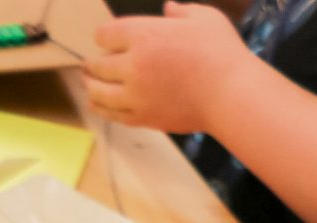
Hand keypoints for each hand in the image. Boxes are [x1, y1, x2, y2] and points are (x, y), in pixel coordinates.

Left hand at [86, 3, 249, 132]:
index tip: (104, 38)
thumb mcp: (203, 17)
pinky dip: (103, 109)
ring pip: (98, 93)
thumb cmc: (219, 51)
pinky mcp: (141, 118)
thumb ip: (181, 12)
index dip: (102, 36)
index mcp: (144, 35)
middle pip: (97, 65)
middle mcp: (132, 65)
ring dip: (91, 88)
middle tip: (90, 65)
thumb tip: (169, 9)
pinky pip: (112, 115)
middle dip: (92, 64)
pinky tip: (100, 105)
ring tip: (89, 85)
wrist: (227, 93)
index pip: (105, 35)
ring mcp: (134, 95)